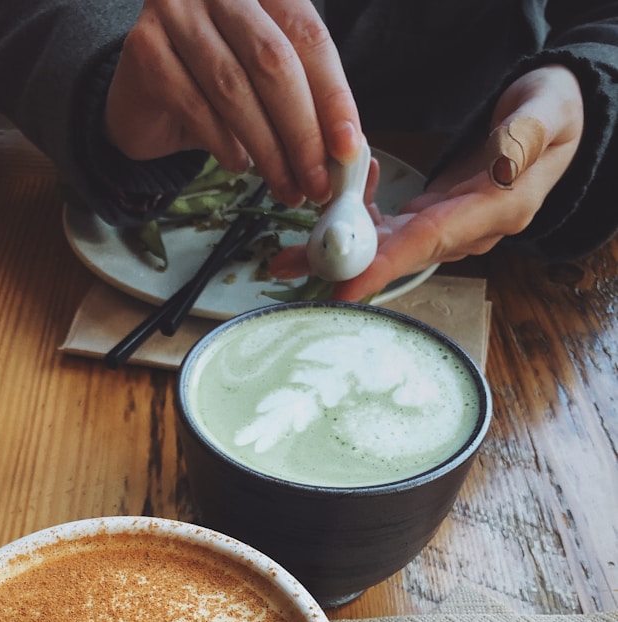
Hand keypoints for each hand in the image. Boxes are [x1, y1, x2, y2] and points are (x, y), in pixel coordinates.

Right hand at [104, 0, 361, 207]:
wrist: (145, 94)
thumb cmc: (215, 83)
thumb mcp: (268, 79)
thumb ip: (307, 99)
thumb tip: (348, 150)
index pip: (308, 36)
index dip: (333, 97)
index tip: (348, 150)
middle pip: (273, 62)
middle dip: (301, 132)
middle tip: (317, 182)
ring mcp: (176, 10)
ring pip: (234, 88)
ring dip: (267, 149)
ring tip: (286, 186)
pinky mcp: (144, 47)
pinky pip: (193, 104)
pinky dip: (222, 143)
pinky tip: (240, 165)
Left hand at [270, 65, 584, 299]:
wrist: (553, 120)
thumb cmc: (551, 112)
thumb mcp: (547, 113)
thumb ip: (524, 136)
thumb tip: (503, 158)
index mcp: (497, 210)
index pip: (430, 241)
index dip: (385, 265)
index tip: (343, 287)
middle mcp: (467, 230)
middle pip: (396, 253)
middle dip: (342, 264)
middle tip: (290, 267)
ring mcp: (447, 226)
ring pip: (385, 243)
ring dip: (337, 244)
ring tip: (288, 251)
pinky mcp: (432, 216)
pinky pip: (388, 223)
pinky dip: (357, 211)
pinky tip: (339, 190)